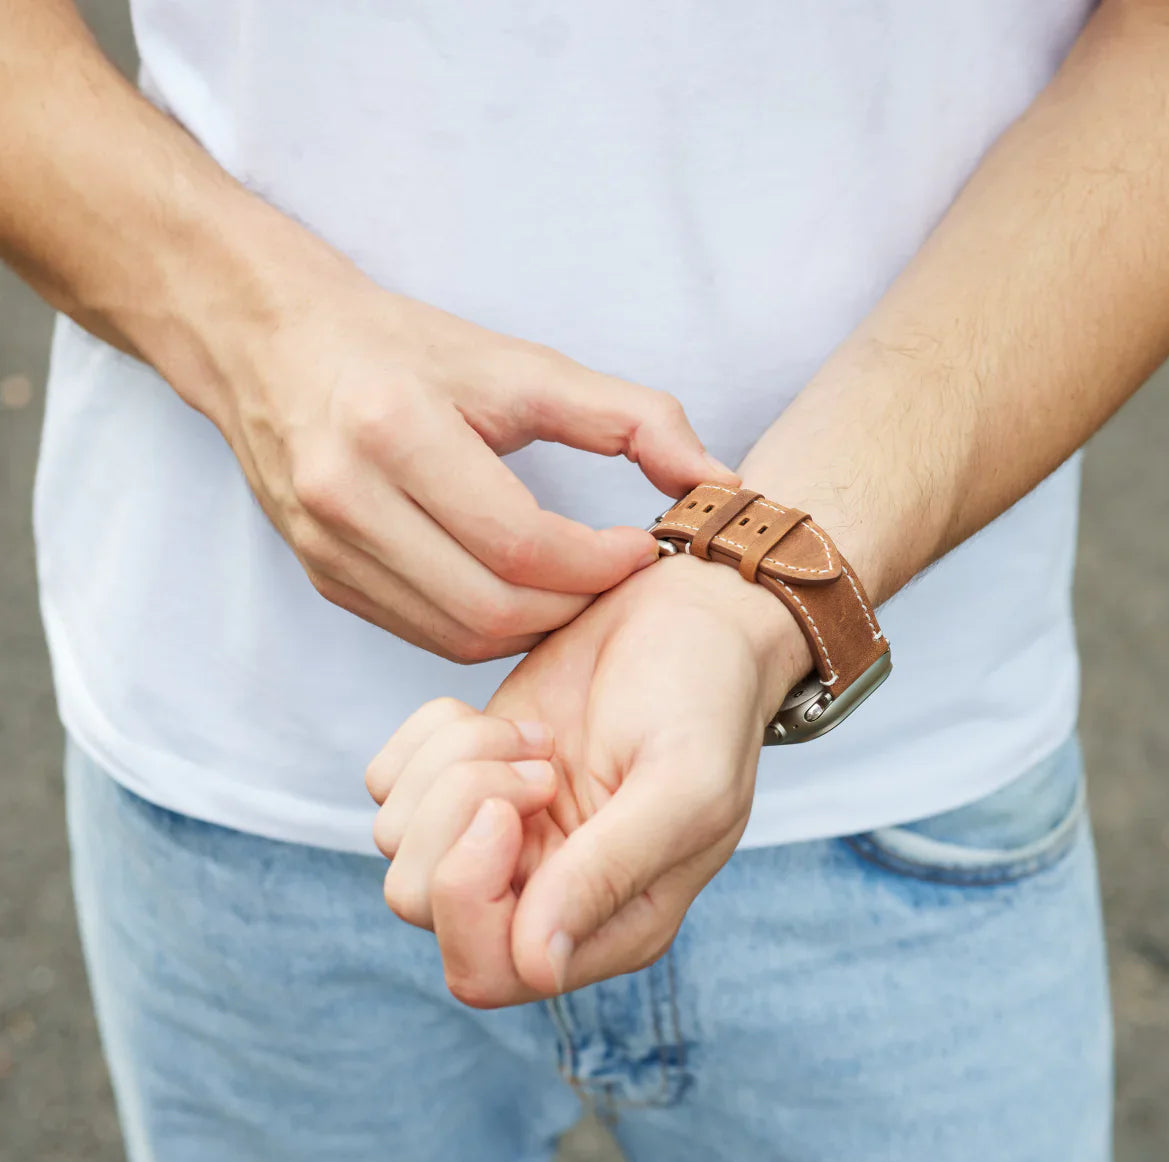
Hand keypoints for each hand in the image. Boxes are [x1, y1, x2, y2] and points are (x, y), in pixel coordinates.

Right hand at [201, 259, 734, 662]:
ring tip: (574, 586)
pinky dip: (486, 628)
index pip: (522, 543)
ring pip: (459, 635)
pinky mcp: (322, 579)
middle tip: (616, 575)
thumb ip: (631, 417)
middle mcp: (347, 498)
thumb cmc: (407, 350)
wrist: (277, 347)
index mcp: (396, 430)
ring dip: (535, 625)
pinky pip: (425, 634)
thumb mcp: (521, 363)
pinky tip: (518, 592)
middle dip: (575, 604)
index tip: (643, 548)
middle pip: (493, 605)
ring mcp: (327, 548)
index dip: (600, 563)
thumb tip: (719, 480)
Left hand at [366, 553, 810, 1005]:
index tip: (517, 807)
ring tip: (536, 737)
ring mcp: (497, 835)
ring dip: (454, 766)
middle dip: (458, 816)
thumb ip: (610, 873)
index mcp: (608, 923)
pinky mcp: (462, 776)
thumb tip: (537, 965)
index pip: (487, 970)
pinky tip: (505, 721)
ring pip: (395, 837)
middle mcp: (541, 893)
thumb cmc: (705, 699)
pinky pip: (388, 782)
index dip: (471, 895)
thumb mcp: (683, 784)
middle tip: (539, 763)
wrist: (689, 615)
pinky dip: (431, 737)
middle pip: (418, 901)